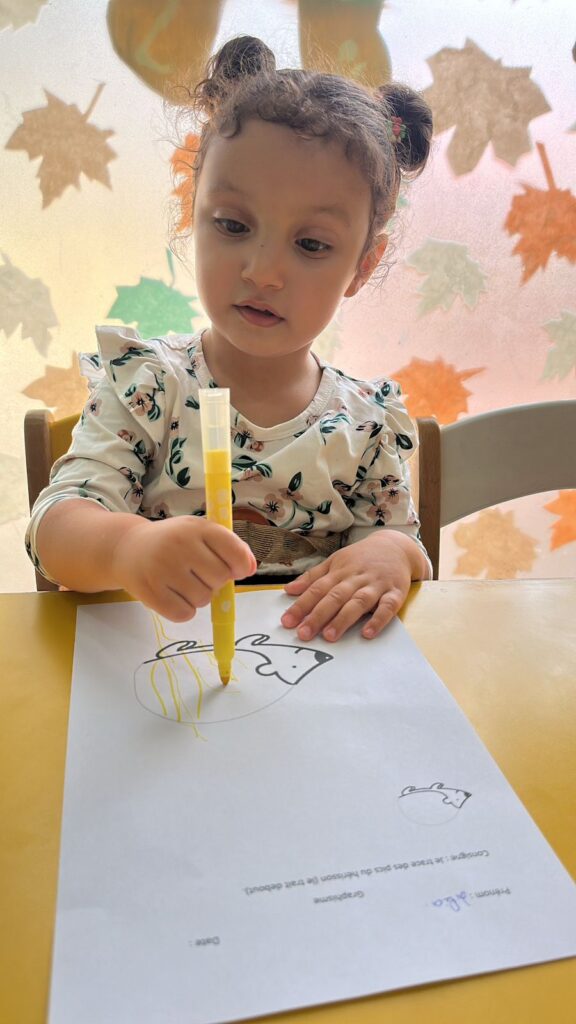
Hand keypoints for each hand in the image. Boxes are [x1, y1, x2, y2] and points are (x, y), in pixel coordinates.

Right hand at [110, 516, 255, 621]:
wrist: (127, 548)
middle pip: (221, 579)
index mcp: (197, 527)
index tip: (235, 569)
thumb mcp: (199, 533)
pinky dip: (183, 610)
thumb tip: (251, 569)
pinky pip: (184, 614)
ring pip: (203, 599)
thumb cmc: (172, 541)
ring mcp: (163, 569)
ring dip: (198, 596)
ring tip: (181, 581)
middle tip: (197, 572)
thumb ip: (229, 547)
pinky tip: (172, 594)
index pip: (235, 552)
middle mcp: (180, 545)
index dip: (241, 566)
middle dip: (215, 581)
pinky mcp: (150, 592)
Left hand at [281, 532, 423, 642]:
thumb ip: (313, 577)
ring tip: (329, 636)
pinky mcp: (396, 593)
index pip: (317, 588)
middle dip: (318, 615)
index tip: (287, 622)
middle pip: (335, 596)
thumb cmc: (362, 557)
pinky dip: (378, 620)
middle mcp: (356, 578)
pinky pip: (387, 607)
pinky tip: (368, 633)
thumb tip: (288, 589)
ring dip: (343, 619)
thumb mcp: (335, 561)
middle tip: (303, 633)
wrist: (397, 546)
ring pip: (358, 602)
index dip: (301, 605)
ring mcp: (376, 585)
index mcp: (339, 571)